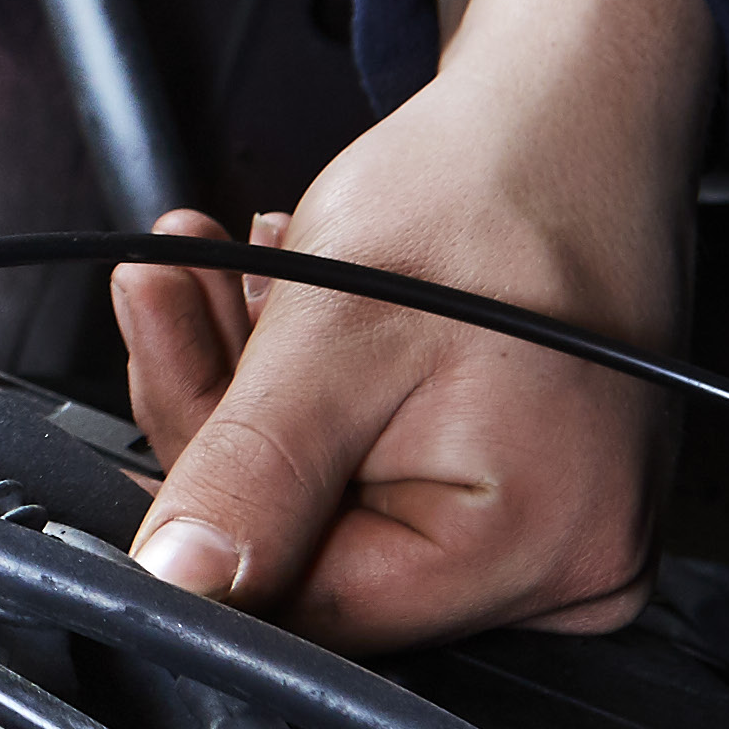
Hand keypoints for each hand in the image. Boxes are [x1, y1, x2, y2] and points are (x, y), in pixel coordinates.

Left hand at [114, 0, 717, 650]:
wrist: (570, 123)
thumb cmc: (490, 194)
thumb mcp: (334, 329)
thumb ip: (250, 471)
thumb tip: (175, 583)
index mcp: (537, 549)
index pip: (310, 605)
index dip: (211, 511)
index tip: (158, 389)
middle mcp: (568, 568)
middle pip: (319, 553)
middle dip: (227, 419)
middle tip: (177, 292)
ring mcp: (558, 536)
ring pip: (338, 507)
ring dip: (259, 394)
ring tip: (227, 277)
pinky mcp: (534, 498)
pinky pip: (385, 479)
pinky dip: (319, 402)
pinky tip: (288, 311)